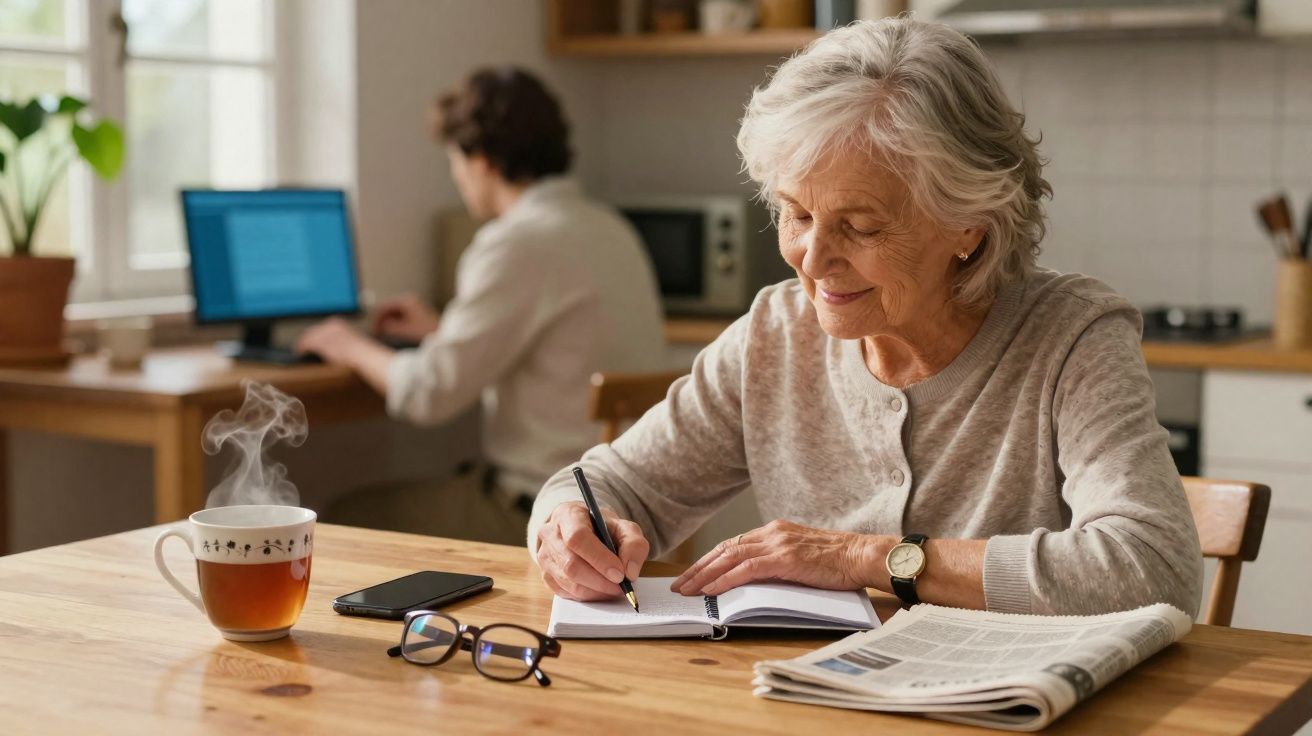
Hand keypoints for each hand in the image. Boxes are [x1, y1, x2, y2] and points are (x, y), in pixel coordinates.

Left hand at [295, 317, 373, 364]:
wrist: (364, 356)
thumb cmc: (362, 353)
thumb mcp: (351, 341)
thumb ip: (340, 340)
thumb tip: (334, 346)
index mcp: (337, 322)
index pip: (320, 328)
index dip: (314, 335)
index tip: (310, 341)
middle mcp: (328, 325)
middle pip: (312, 331)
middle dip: (307, 339)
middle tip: (302, 347)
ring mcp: (324, 333)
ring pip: (307, 337)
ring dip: (303, 344)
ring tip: (300, 351)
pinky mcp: (319, 342)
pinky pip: (305, 344)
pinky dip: (301, 349)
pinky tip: (300, 353)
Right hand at [372, 294, 439, 342]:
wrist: (445, 334)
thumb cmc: (428, 332)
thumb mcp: (405, 330)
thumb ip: (391, 327)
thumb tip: (380, 326)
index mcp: (407, 301)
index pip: (385, 306)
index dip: (377, 318)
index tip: (373, 328)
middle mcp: (410, 301)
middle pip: (388, 309)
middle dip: (381, 320)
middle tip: (376, 332)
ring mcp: (413, 306)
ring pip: (393, 314)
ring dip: (387, 323)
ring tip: (383, 334)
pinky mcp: (416, 313)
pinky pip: (400, 317)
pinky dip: (394, 324)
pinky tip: (392, 333)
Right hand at [535, 502, 649, 601]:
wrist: (584, 530)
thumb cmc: (603, 528)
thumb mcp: (624, 527)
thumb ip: (634, 544)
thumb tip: (629, 572)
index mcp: (568, 515)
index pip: (577, 538)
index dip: (599, 559)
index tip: (619, 574)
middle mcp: (550, 534)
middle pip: (570, 564)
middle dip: (600, 580)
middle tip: (621, 587)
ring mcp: (544, 556)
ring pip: (568, 582)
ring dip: (596, 591)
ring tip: (614, 589)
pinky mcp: (545, 575)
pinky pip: (565, 593)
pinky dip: (587, 596)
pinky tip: (601, 590)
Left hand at [671, 520, 877, 595]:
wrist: (862, 555)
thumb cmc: (837, 561)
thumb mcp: (801, 557)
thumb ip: (777, 562)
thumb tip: (752, 579)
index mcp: (774, 531)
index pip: (733, 545)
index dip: (709, 560)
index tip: (692, 574)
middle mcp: (772, 533)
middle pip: (725, 549)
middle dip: (699, 568)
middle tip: (680, 585)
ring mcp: (777, 544)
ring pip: (730, 557)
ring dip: (705, 575)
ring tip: (688, 590)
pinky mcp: (784, 558)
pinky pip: (746, 569)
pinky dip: (725, 579)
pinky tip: (711, 590)